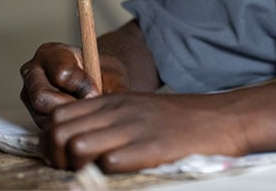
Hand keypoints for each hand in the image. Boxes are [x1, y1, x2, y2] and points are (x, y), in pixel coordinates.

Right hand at [19, 42, 129, 128]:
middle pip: (42, 97)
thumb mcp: (111, 75)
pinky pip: (43, 128)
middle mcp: (32, 72)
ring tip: (86, 116)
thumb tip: (109, 103)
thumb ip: (110, 86)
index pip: (61, 73)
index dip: (82, 85)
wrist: (97, 84)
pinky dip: (63, 129)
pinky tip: (79, 125)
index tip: (97, 92)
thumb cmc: (103, 75)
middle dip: (69, 106)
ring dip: (66, 120)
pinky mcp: (31, 115)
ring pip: (41, 115)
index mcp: (51, 53)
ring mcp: (28, 95)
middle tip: (89, 109)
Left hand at [40, 91, 249, 171]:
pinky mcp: (152, 148)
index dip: (53, 142)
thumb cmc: (180, 122)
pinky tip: (120, 174)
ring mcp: (134, 128)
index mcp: (113, 101)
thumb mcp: (139, 110)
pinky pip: (109, 163)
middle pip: (58, 133)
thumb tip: (74, 142)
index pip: (58, 116)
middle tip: (73, 172)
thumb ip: (108, 119)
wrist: (223, 119)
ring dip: (77, 168)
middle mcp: (119, 111)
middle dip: (57, 158)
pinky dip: (106, 174)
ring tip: (93, 175)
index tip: (64, 158)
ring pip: (76, 147)